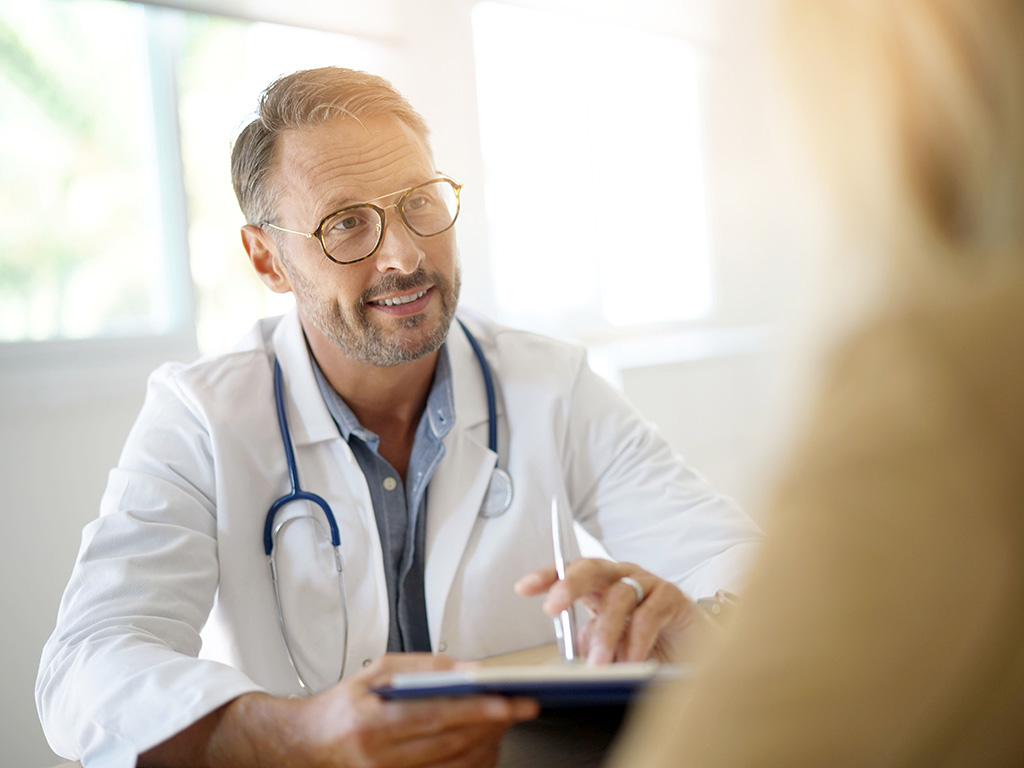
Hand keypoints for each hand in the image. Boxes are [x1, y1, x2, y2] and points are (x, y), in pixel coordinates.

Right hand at [141, 653, 537, 767]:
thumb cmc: (344, 705)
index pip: (436, 716)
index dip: (477, 710)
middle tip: (520, 706)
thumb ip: (425, 668)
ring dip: (488, 744)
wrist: (310, 746)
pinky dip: (472, 762)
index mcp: (372, 724)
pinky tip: (484, 745)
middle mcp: (381, 758)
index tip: (508, 702)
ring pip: (456, 766)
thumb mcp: (378, 671)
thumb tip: (470, 669)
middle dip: (493, 724)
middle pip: (452, 743)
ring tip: (505, 722)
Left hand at [514, 558, 699, 664]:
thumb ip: (591, 644)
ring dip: (606, 633)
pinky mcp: (672, 597)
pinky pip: (649, 615)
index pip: (570, 572)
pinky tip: (632, 661)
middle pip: (591, 568)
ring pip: (619, 597)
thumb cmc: (649, 643)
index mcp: (601, 584)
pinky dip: (637, 641)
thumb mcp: (611, 644)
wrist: (696, 648)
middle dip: (568, 585)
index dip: (547, 576)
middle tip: (553, 606)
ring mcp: (648, 583)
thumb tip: (574, 657)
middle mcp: (622, 576)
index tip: (523, 587)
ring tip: (599, 664)